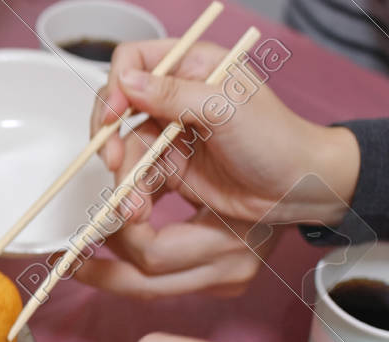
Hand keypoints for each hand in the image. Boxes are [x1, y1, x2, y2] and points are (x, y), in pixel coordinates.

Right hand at [77, 40, 360, 297]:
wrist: (297, 189)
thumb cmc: (276, 140)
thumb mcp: (225, 110)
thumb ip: (174, 94)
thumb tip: (125, 82)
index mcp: (194, 66)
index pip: (134, 61)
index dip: (116, 87)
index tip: (112, 117)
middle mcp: (177, 95)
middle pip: (120, 109)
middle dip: (113, 140)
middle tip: (113, 164)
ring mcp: (171, 132)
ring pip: (127, 148)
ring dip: (125, 178)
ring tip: (133, 208)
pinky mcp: (170, 165)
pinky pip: (138, 176)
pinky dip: (134, 194)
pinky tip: (138, 212)